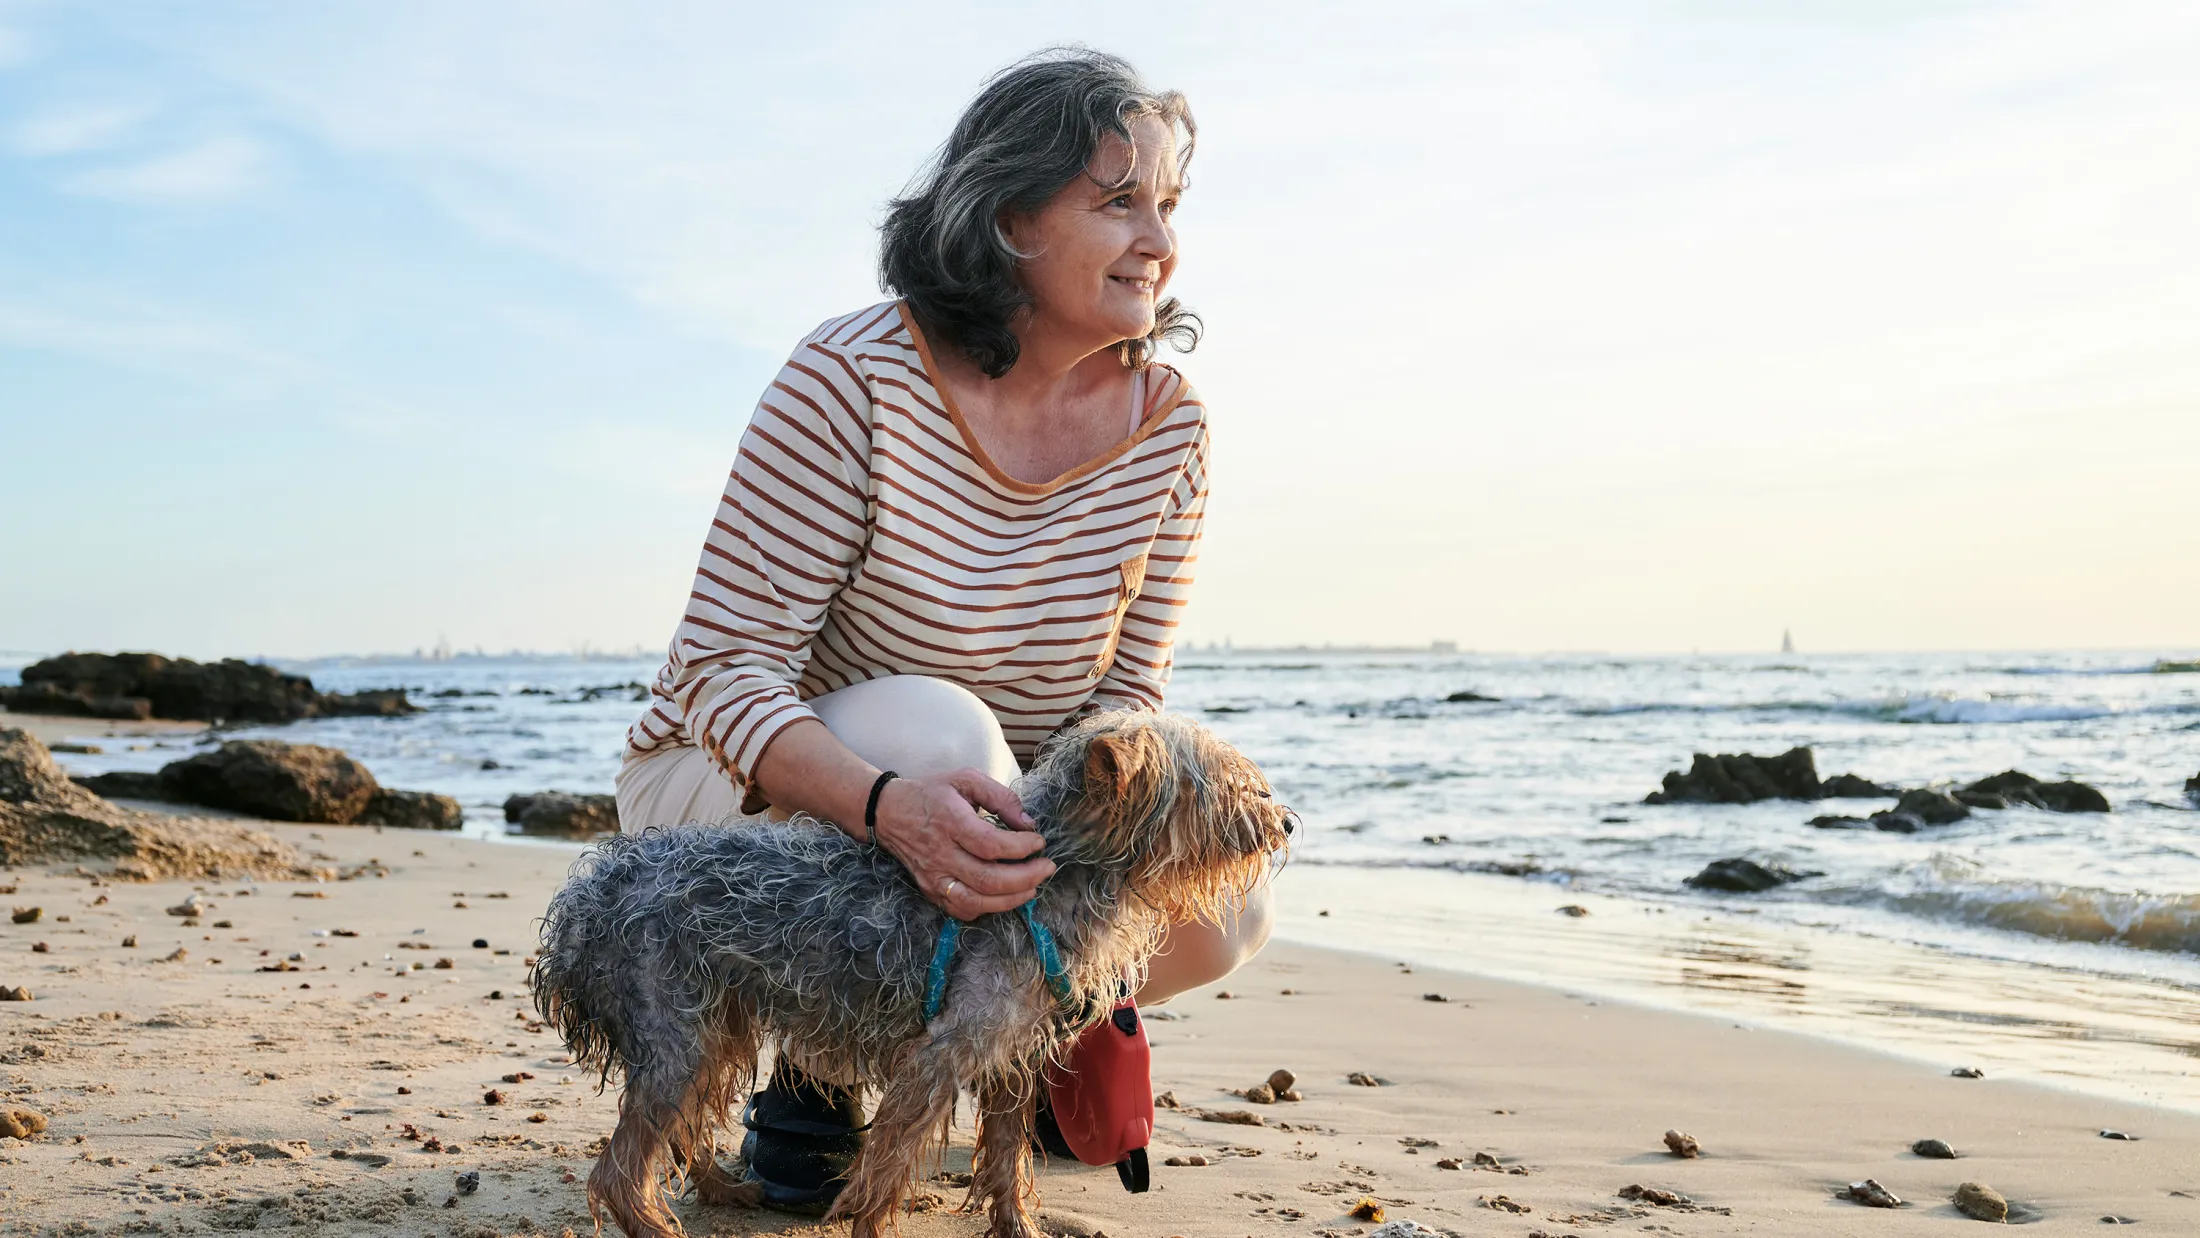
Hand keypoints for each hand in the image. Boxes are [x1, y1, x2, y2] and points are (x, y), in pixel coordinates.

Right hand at [871, 768, 1052, 920]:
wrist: (889, 812)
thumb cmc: (932, 793)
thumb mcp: (966, 779)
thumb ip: (1000, 796)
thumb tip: (1028, 822)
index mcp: (950, 822)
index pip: (991, 845)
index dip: (1021, 848)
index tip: (1039, 841)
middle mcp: (940, 854)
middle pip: (988, 879)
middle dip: (1026, 878)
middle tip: (1047, 867)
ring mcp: (933, 877)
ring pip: (976, 901)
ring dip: (1011, 899)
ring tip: (1033, 887)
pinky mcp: (930, 890)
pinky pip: (961, 910)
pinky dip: (987, 908)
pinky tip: (1004, 896)